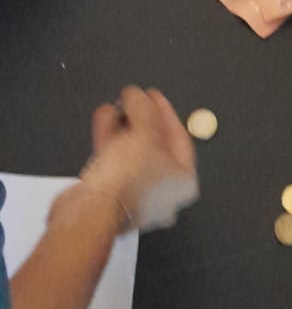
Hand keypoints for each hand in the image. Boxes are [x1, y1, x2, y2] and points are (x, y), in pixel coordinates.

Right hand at [78, 86, 198, 232]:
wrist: (92, 212)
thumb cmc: (127, 182)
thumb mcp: (144, 133)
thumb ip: (144, 109)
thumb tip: (137, 96)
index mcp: (183, 182)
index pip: (179, 137)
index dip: (164, 111)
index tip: (152, 96)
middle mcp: (163, 193)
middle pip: (154, 146)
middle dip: (141, 119)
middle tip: (134, 101)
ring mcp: (137, 197)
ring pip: (132, 154)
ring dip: (123, 127)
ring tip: (115, 106)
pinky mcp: (112, 197)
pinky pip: (115, 162)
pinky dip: (110, 140)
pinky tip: (104, 120)